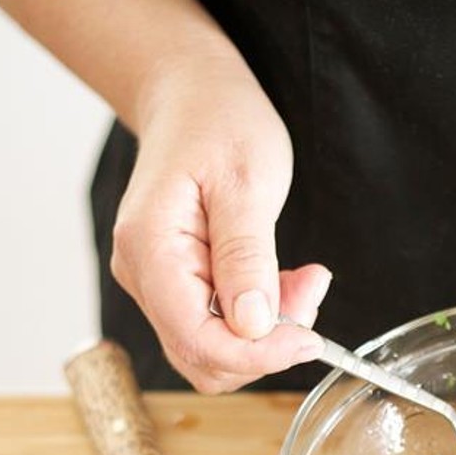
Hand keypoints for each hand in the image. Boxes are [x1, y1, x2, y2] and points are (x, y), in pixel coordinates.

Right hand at [110, 54, 331, 391]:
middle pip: (203, 357)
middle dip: (267, 344)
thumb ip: (247, 256)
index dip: (257, 355)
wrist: (194, 96)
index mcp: (150, 250)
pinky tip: (287, 282)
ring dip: (269, 333)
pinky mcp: (178, 286)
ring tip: (305, 282)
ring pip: (215, 349)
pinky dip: (262, 318)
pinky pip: (220, 327)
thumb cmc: (218, 122)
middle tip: (311, 293)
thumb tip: (252, 325)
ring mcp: (157, 285)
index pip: (196, 340)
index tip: (309, 338)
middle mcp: (144, 277)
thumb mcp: (247, 181)